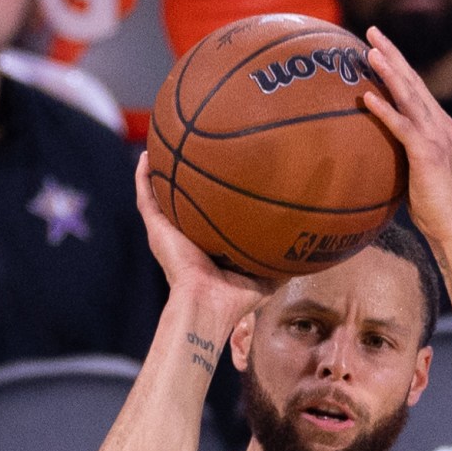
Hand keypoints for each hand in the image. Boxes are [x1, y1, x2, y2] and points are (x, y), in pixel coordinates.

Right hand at [133, 156, 268, 338]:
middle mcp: (186, 235)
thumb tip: (308, 250)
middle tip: (191, 149)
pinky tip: (145, 155)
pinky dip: (143, 177)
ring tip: (162, 144)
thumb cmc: (234, 299)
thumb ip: (281, 261)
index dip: (213, 196)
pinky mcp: (156, 230)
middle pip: (182, 200)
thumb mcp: (266, 278)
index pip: (208, 215)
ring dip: (158, 171)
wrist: (208, 306)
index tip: (223, 171)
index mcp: (207, 244)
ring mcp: (168, 232)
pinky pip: (146, 198)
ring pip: (159, 195)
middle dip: (184, 177)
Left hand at [350, 29, 451, 256]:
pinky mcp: (426, 154)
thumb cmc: (435, 209)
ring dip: (389, 71)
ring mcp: (435, 137)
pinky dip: (385, 110)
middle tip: (372, 30)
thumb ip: (405, 155)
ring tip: (370, 51)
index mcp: (440, 126)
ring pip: (408, 96)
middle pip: (413, 81)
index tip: (380, 45)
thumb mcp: (419, 173)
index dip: (398, 64)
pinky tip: (368, 97)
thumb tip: (381, 152)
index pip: (416, 87)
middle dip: (392, 53)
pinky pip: (402, 126)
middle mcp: (440, 124)